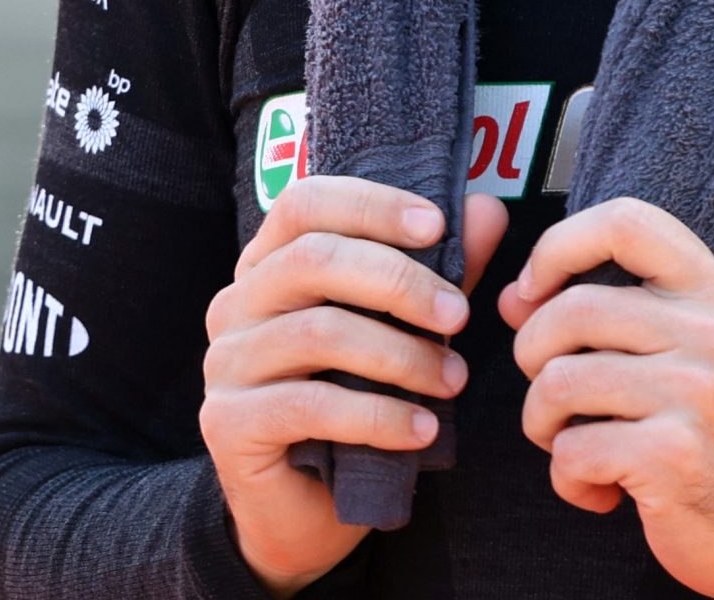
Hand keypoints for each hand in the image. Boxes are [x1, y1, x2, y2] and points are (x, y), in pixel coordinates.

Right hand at [201, 176, 509, 596]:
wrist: (304, 510)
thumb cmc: (354, 402)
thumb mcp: (403, 329)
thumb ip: (438, 270)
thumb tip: (488, 210)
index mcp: (268, 264)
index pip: (306, 203)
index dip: (371, 205)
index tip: (437, 226)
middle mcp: (236, 303)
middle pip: (313, 259)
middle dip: (400, 281)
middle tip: (461, 314)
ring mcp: (225, 363)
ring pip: (319, 332)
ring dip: (401, 354)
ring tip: (453, 379)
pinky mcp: (227, 423)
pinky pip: (311, 405)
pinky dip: (379, 415)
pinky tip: (422, 429)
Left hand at [500, 198, 713, 599]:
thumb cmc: (704, 426)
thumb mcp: (671, 350)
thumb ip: (596, 312)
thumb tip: (511, 298)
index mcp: (713, 288)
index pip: (625, 221)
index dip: (559, 245)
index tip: (534, 289)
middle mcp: (712, 330)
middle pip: (571, 310)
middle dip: (533, 356)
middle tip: (554, 396)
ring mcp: (696, 391)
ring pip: (558, 382)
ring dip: (543, 423)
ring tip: (574, 442)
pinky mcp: (673, 455)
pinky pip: (571, 450)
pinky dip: (567, 478)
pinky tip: (600, 487)